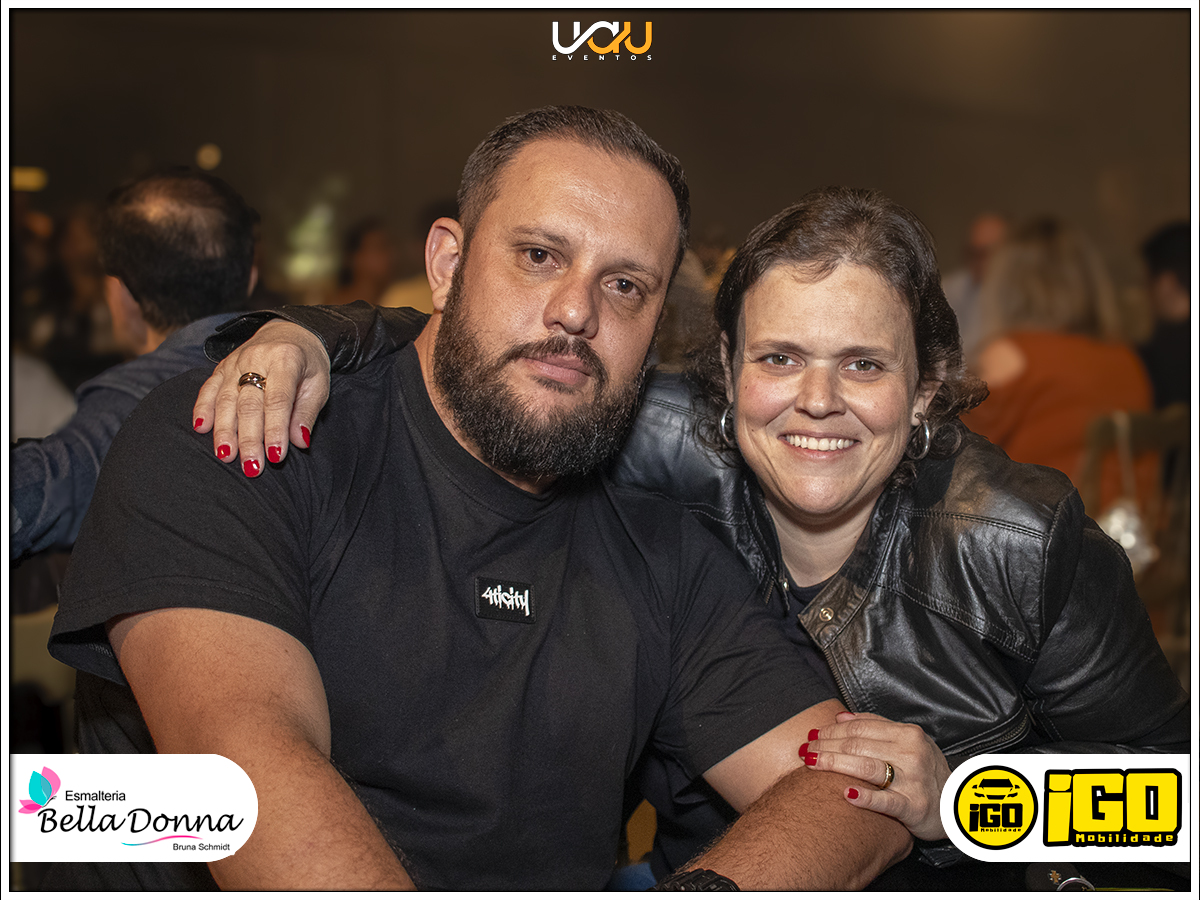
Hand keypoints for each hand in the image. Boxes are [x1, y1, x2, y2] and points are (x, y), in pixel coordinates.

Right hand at [193, 320, 330, 476]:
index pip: (278, 400)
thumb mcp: (318, 384)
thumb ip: (307, 412)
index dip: (275, 430)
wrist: (290, 331)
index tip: (276, 456)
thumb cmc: (308, 364)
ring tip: (226, 456)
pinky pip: (209, 387)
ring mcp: (236, 361)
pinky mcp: (222, 366)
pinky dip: (202, 408)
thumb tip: (299, 442)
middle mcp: (256, 358)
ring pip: (226, 398)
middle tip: (252, 467)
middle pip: (249, 403)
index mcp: (286, 359)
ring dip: (224, 430)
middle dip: (249, 438)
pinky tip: (201, 428)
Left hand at [801, 711, 949, 840]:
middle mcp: (911, 753)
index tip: (812, 735)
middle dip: (827, 747)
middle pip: (858, 746)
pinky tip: (846, 793)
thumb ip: (875, 726)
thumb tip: (840, 716)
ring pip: (866, 768)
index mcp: (907, 734)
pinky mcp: (914, 807)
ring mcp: (913, 780)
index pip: (861, 727)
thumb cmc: (925, 771)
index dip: (832, 730)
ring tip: (813, 765)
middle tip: (806, 752)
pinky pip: (885, 801)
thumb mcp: (908, 741)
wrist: (957, 804)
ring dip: (835, 765)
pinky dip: (865, 797)